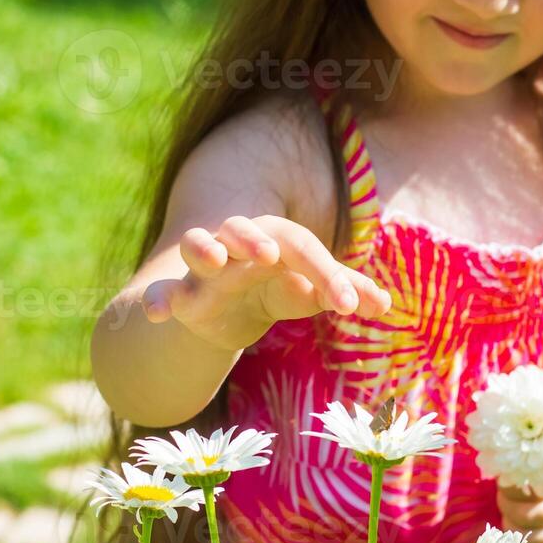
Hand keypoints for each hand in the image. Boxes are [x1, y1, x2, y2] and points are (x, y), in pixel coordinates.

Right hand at [141, 214, 391, 349]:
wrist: (230, 310)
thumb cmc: (276, 288)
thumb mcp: (311, 290)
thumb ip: (345, 292)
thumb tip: (386, 306)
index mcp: (275, 239)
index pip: (302, 247)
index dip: (327, 274)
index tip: (349, 307)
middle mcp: (237, 246)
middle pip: (241, 229)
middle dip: (252, 238)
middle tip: (270, 253)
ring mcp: (205, 270)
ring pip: (196, 245)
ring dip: (202, 248)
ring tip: (213, 261)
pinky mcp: (180, 296)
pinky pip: (160, 291)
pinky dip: (156, 299)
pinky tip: (158, 314)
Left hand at [495, 432, 542, 542]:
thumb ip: (535, 461)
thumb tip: (502, 471)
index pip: (535, 490)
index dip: (512, 488)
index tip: (503, 480)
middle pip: (530, 516)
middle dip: (508, 507)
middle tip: (502, 498)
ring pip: (532, 541)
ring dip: (512, 529)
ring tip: (507, 515)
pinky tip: (517, 532)